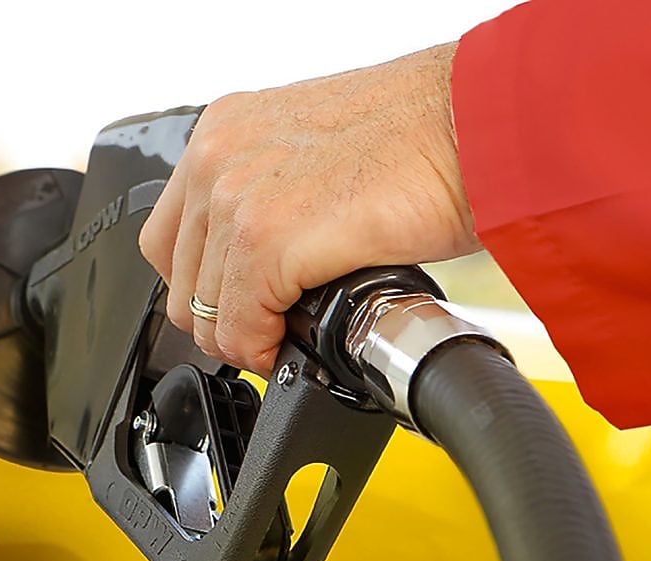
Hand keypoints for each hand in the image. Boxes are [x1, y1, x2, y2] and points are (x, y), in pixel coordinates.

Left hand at [139, 42, 477, 376]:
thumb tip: (263, 261)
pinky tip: (296, 340)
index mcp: (225, 130)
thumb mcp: (317, 152)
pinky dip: (264, 348)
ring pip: (205, 311)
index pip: (171, 236)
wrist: (479, 122)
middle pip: (179, 278)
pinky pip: (240, 326)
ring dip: (246, 337)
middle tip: (267, 330)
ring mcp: (237, 196)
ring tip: (288, 335)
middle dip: (222, 318)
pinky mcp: (269, 238)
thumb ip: (273, 194)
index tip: (237, 304)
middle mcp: (218, 155)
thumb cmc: (425, 133)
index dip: (203, 284)